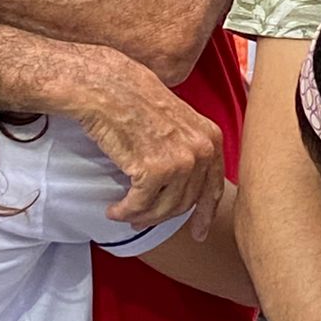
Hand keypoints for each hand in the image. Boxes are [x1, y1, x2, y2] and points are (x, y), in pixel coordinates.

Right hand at [78, 56, 224, 239]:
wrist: (107, 87)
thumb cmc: (133, 99)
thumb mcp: (176, 120)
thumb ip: (187, 148)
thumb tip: (184, 183)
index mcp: (211, 137)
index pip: (213, 187)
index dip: (204, 214)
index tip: (198, 234)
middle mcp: (202, 150)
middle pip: (185, 202)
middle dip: (161, 216)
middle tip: (139, 219)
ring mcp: (180, 161)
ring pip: (163, 209)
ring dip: (140, 216)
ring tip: (123, 212)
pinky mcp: (154, 170)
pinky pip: (139, 206)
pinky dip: (124, 212)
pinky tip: (113, 209)